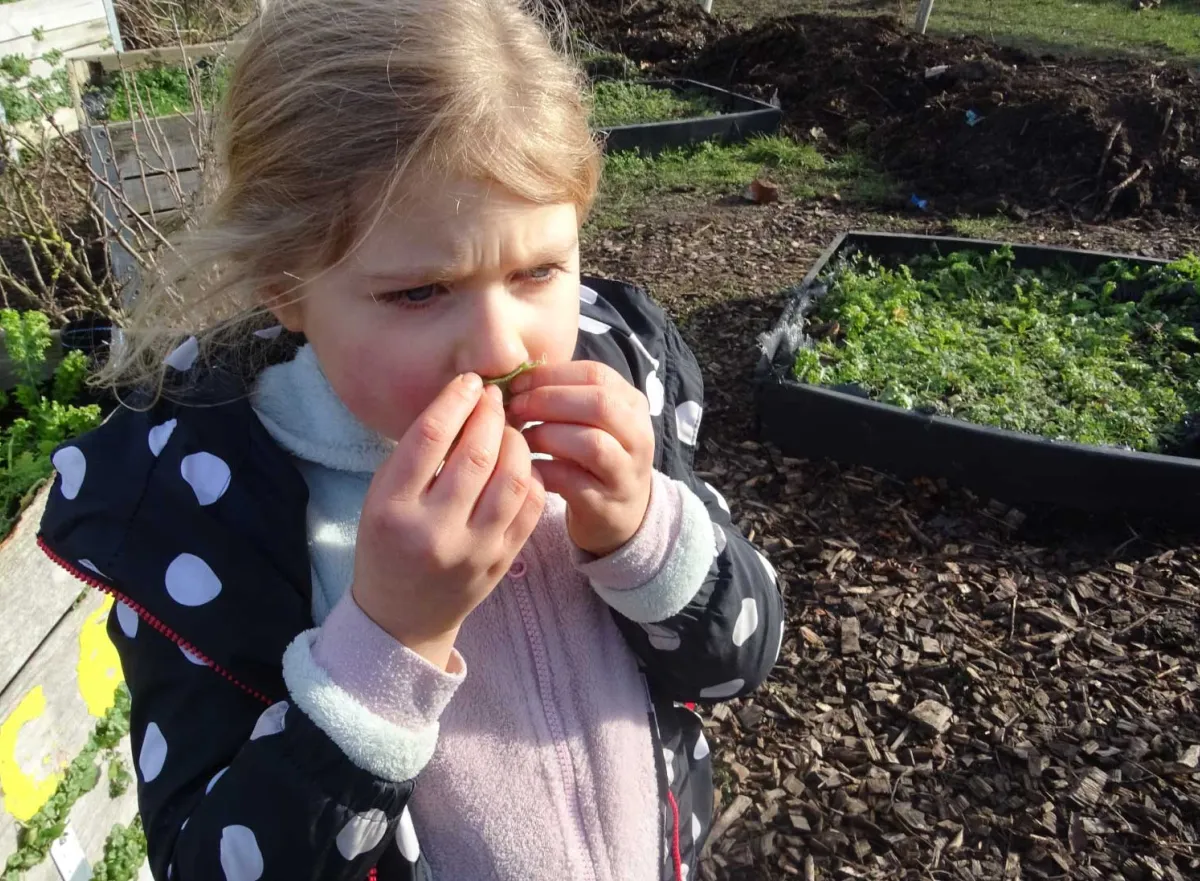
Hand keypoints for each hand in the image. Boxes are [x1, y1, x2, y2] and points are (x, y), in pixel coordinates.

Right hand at [352, 374, 544, 668]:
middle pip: (476, 454)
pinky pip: (530, 507)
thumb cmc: (388, 544)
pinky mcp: (501, 560)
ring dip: (516, 443)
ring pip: (512, 478)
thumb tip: (464, 401)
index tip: (469, 382)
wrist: (401, 616)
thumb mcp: (382, 496)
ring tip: (507, 430)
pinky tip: (519, 465)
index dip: (455, 400)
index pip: (429, 438)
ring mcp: (473, 549)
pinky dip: (530, 477)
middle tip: (494, 398)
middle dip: (490, 415)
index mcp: (391, 508)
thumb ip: (417, 454)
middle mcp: (433, 530)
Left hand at [506, 361, 653, 556]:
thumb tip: (515, 380)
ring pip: (591, 443)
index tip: (517, 383)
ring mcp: (626, 471)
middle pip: (598, 404)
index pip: (595, 374)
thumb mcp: (589, 420)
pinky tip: (526, 467)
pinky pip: (571, 480)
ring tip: (522, 439)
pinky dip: (542, 470)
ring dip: (546, 436)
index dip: (551, 375)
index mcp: (631, 404)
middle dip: (548, 401)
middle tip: (515, 408)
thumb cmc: (592, 458)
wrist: (619, 514)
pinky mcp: (606, 503)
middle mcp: (638, 435)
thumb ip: (564, 396)